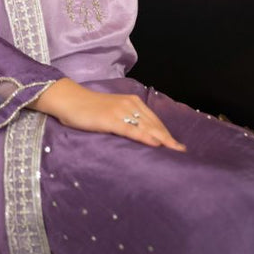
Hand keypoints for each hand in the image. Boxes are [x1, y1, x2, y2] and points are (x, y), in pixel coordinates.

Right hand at [32, 78, 185, 150]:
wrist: (70, 101)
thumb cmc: (89, 108)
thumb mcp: (112, 111)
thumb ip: (126, 120)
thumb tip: (140, 134)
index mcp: (131, 102)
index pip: (154, 121)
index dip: (167, 134)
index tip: (179, 147)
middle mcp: (129, 104)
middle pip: (154, 125)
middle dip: (169, 139)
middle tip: (183, 152)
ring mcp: (120, 111)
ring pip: (146, 127)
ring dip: (162, 140)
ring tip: (175, 151)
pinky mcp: (110, 120)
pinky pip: (131, 129)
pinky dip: (144, 137)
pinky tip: (155, 144)